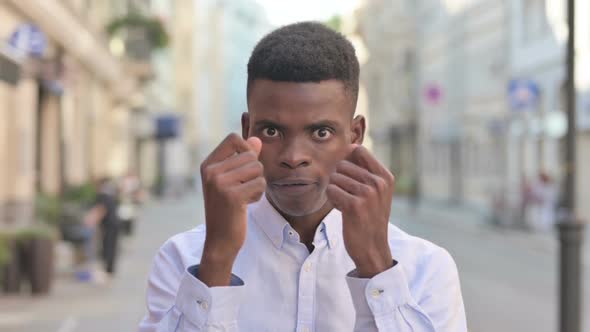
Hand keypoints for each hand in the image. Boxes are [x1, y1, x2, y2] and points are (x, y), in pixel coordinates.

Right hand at [198, 133, 264, 285]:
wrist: (220, 240)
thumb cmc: (228, 208)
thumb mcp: (232, 180)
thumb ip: (244, 158)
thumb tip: (257, 139)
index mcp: (208, 164)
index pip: (233, 138)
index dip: (247, 149)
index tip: (246, 167)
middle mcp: (211, 171)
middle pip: (250, 155)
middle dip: (255, 172)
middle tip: (244, 188)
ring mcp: (220, 183)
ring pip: (257, 169)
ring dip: (258, 183)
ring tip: (245, 196)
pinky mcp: (232, 196)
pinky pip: (260, 183)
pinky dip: (259, 194)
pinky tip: (247, 204)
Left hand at [327, 145, 394, 277]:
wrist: (372, 248)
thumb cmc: (369, 217)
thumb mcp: (376, 192)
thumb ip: (365, 171)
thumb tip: (350, 147)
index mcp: (385, 177)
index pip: (359, 150)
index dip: (345, 158)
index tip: (344, 173)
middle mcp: (379, 183)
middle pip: (342, 165)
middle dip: (338, 179)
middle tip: (346, 195)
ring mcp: (368, 194)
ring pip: (335, 178)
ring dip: (335, 190)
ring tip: (345, 203)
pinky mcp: (354, 205)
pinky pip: (331, 191)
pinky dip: (332, 200)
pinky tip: (341, 209)